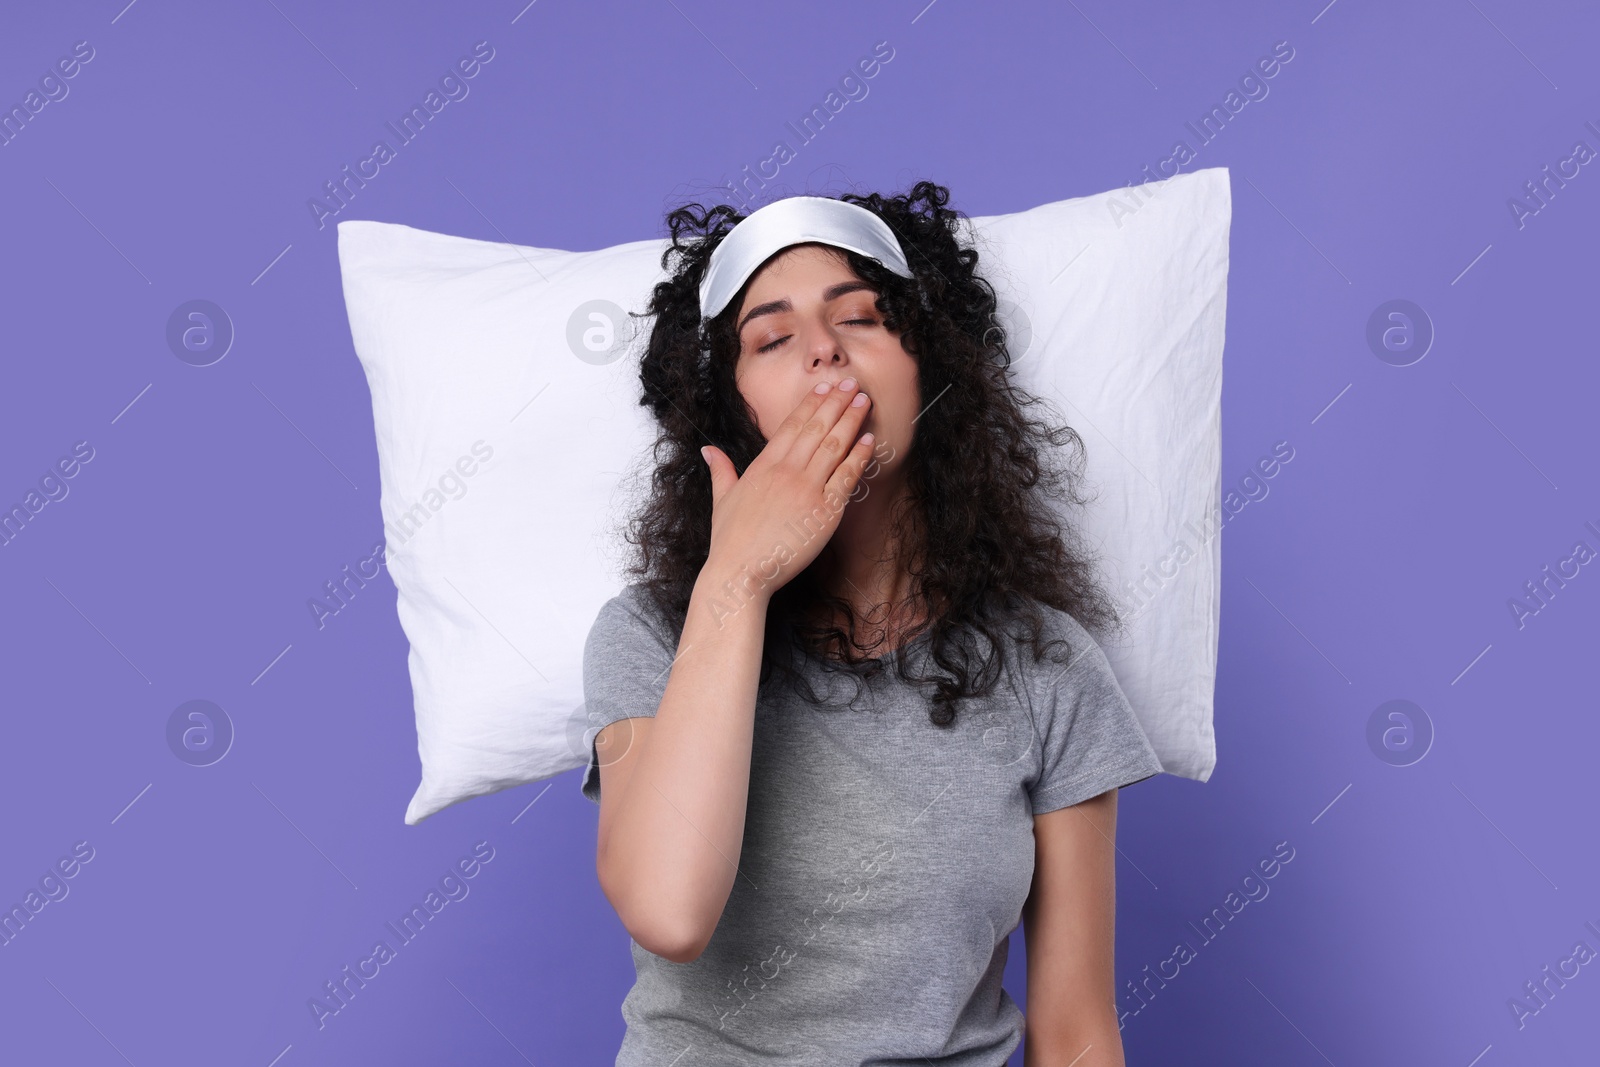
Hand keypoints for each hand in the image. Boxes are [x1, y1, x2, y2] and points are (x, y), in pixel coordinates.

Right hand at [700, 378, 875, 600]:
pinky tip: (869, 439)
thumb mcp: (721, 499)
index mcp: (763, 465)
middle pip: (817, 428)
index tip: (825, 386)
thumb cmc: (730, 541)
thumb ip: (721, 470)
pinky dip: (859, 456)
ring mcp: (807, 490)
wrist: (740, 573)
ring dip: (851, 420)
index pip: (792, 425)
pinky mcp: (825, 512)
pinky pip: (847, 477)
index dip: (811, 403)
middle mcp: (786, 471)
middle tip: (853, 384)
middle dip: (836, 402)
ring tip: (864, 401)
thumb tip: (708, 450)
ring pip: (835, 446)